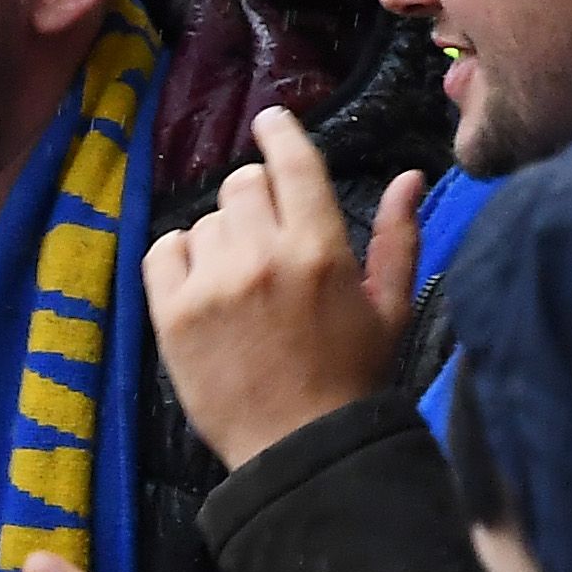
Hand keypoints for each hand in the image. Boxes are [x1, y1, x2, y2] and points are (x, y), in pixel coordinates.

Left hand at [144, 106, 422, 468]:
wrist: (299, 449)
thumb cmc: (351, 379)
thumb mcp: (392, 308)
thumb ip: (398, 237)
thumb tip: (409, 177)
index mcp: (320, 249)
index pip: (292, 163)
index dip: (279, 133)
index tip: (270, 123)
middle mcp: (263, 256)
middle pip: (242, 185)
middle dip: (255, 200)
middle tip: (265, 238)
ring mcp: (213, 285)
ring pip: (205, 220)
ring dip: (221, 238)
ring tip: (241, 281)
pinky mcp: (172, 314)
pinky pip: (162, 250)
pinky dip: (179, 259)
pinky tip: (202, 285)